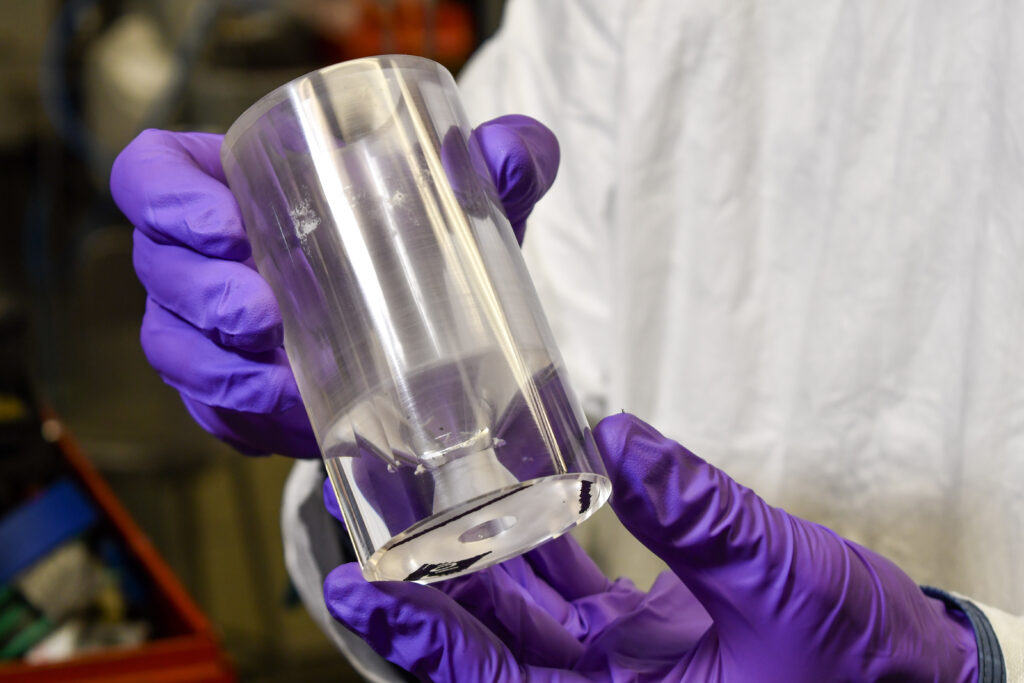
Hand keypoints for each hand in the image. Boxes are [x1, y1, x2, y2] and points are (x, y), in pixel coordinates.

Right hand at [109, 116, 558, 457]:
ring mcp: (209, 330)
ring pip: (174, 348)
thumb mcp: (462, 205)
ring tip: (287, 385)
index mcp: (234, 186)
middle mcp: (205, 257)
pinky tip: (292, 423)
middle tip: (270, 318)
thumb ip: (498, 165)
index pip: (151, 177)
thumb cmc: (422, 245)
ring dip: (221, 372)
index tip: (229, 228)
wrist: (426, 326)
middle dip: (206, 300)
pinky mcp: (230, 393)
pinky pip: (210, 411)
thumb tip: (514, 154)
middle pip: (160, 270)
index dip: (166, 200)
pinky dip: (246, 420)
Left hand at [322, 413, 978, 681]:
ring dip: (475, 565)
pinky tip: (515, 504)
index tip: (359, 589)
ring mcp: (622, 674)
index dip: (423, 643)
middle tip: (366, 527)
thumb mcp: (782, 579)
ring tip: (427, 502)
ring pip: (525, 621)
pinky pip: (570, 600)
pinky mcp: (642, 642)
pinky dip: (538, 554)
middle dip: (427, 591)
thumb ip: (699, 513)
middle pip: (492, 649)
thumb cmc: (864, 663)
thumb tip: (620, 435)